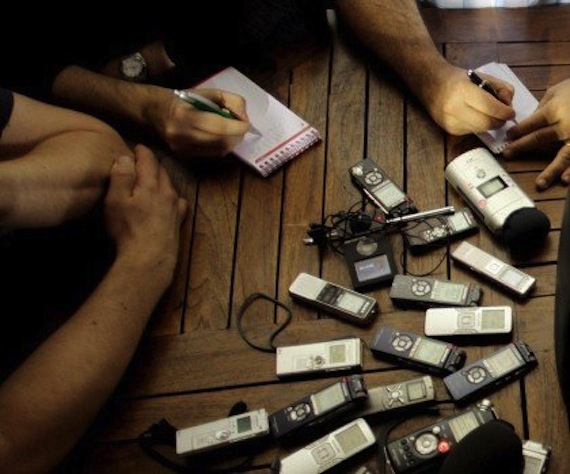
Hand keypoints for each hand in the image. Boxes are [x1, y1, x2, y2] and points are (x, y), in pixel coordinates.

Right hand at [104, 144, 187, 284]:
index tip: (137, 147)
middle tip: (144, 161)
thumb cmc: (128, 229)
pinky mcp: (178, 222)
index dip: (142, 152)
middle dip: (153, 164)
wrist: (150, 257)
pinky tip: (172, 201)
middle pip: (162, 172)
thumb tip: (126, 157)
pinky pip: (179, 203)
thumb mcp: (116, 201)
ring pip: (171, 187)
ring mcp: (174, 208)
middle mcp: (166, 193)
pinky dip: (173, 197)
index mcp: (150, 185)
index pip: (148, 161)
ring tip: (156, 179)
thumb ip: (121, 177)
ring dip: (163, 179)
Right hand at [150, 86, 249, 158]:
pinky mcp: (183, 156)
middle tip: (242, 127)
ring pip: (218, 151)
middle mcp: (181, 135)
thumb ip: (229, 100)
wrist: (151, 111)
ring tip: (232, 132)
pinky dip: (221, 147)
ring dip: (231, 143)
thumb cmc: (180, 99)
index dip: (238, 127)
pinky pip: (211, 154)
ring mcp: (181, 149)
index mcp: (184, 115)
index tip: (246, 123)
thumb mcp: (205, 92)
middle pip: (221, 142)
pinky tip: (221, 138)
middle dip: (237, 136)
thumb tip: (244, 117)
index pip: (219, 126)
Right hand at [419, 64, 515, 135]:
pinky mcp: (449, 130)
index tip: (511, 111)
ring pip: (480, 129)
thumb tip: (508, 105)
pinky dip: (478, 126)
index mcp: (464, 91)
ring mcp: (451, 121)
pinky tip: (474, 116)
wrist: (431, 85)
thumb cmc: (458, 80)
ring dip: (489, 124)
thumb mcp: (482, 76)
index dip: (504, 112)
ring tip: (488, 114)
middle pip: (487, 123)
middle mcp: (455, 108)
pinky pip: (471, 131)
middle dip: (499, 121)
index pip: (490, 107)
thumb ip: (501, 88)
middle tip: (503, 116)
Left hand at [503, 79, 569, 189]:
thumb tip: (529, 123)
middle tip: (508, 154)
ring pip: (562, 156)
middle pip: (539, 139)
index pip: (529, 125)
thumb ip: (542, 107)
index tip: (508, 136)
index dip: (516, 131)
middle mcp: (566, 125)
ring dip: (550, 171)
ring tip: (539, 183)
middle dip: (521, 147)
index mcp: (555, 110)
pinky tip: (565, 180)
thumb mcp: (557, 91)